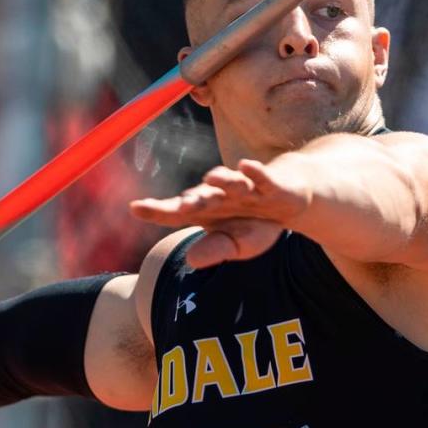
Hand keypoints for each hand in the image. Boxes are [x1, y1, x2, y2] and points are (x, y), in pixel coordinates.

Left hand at [130, 159, 309, 268]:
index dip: (157, 210)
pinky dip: (256, 173)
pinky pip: (263, 178)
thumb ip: (215, 250)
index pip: (177, 212)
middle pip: (203, 197)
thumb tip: (190, 260)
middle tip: (181, 205)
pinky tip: (246, 166)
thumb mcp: (238, 244)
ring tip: (211, 178)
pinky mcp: (272, 185)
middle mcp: (222, 195)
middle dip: (192, 201)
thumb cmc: (257, 221)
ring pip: (231, 183)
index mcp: (208, 210)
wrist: (292, 198)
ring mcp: (246, 188)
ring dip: (223, 180)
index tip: (135, 207)